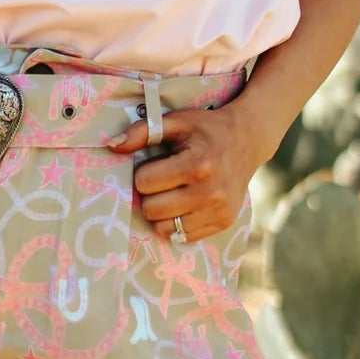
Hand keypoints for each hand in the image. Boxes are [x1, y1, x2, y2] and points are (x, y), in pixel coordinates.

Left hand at [106, 99, 269, 241]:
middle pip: (152, 209)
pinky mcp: (223, 223)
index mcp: (198, 164)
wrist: (248, 139)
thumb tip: (111, 146)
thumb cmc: (206, 128)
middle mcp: (210, 192)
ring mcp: (219, 211)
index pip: (145, 183)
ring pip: (164, 229)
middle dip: (151, 194)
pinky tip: (186, 204)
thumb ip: (142, 132)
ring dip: (162, 212)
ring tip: (173, 193)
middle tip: (164, 180)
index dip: (145, 173)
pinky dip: (177, 223)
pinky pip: (183, 237)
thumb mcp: (176, 121)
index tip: (157, 164)